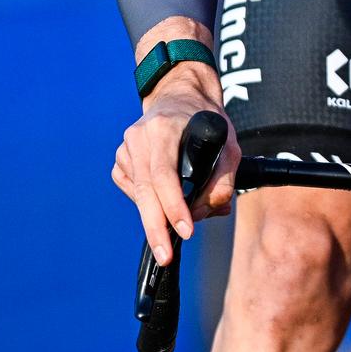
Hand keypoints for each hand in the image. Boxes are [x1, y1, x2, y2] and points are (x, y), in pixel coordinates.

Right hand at [112, 21, 239, 265]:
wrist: (180, 96)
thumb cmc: (207, 121)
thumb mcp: (230, 144)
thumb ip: (224, 180)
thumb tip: (205, 212)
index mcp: (165, 127)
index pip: (164, 174)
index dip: (173, 205)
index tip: (185, 230)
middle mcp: (139, 136)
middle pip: (145, 190)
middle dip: (156, 227)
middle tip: (166, 255)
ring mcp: (126, 146)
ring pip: (138, 193)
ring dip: (156, 216)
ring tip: (177, 226)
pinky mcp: (121, 157)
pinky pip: (131, 189)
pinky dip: (147, 201)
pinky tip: (161, 196)